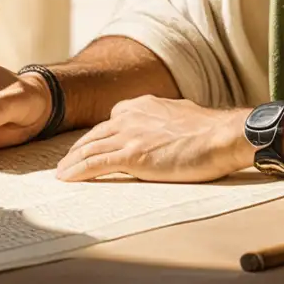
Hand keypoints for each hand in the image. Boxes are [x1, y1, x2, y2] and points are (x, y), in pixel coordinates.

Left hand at [54, 95, 251, 182]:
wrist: (222, 136)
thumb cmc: (211, 132)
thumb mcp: (181, 115)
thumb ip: (165, 120)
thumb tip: (166, 129)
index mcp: (142, 105)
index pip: (111, 121)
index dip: (98, 137)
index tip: (90, 147)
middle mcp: (130, 116)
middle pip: (94, 135)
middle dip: (78, 150)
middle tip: (67, 162)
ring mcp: (129, 135)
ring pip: (89, 149)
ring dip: (71, 162)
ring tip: (61, 173)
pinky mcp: (132, 155)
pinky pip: (95, 164)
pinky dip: (77, 171)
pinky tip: (66, 178)